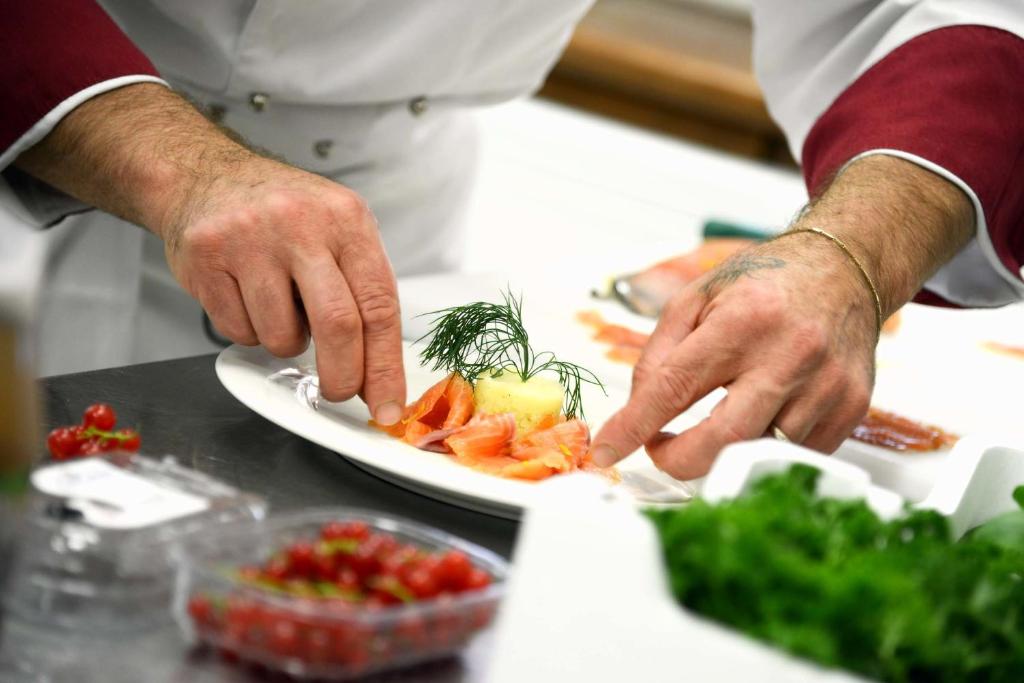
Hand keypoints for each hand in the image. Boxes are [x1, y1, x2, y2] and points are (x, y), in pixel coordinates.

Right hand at [158, 155, 405, 415]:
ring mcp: (251, 240)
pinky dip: (249, 331)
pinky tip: (247, 297)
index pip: (379, 305)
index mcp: (347, 220)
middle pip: (338, 326)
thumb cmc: (283, 213)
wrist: (205, 175)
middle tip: (337, 392)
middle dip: (342, 377)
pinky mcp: (207, 259)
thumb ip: (360, 290)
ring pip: (282, 336)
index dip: (385, 366)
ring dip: (286, 343)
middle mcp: (301, 224)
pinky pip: (239, 331)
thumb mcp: (337, 230)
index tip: (387, 407)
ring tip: (280, 309)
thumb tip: (377, 369)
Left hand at [591, 236, 876, 477]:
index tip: (607, 451)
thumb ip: (659, 356)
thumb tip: (637, 412)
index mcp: (743, 321)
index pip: (675, 388)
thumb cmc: (764, 283)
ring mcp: (827, 385)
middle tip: (660, 451)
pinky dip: (765, 448)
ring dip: (725, 450)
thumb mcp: (695, 300)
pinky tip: (758, 419)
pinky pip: (797, 454)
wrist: (844, 269)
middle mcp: (790, 354)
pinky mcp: (851, 408)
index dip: (634, 427)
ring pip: (761, 452)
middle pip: (725, 439)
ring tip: (715, 422)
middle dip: (680, 461)